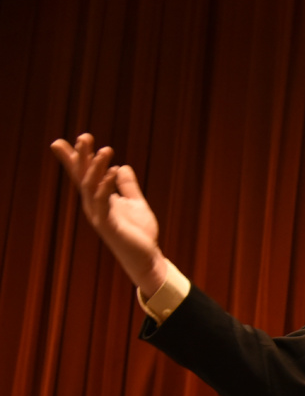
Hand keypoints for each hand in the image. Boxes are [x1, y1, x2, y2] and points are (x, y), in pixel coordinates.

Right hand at [51, 134, 167, 296]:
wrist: (147, 258)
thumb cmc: (140, 234)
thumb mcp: (136, 204)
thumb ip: (128, 187)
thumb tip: (122, 167)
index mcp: (99, 200)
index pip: (84, 176)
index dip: (76, 159)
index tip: (67, 140)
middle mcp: (94, 206)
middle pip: (84, 177)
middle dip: (82, 157)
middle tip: (84, 136)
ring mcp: (99, 215)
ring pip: (91, 187)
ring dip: (96, 167)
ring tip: (105, 149)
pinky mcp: (108, 225)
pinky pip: (104, 201)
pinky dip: (107, 185)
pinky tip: (113, 171)